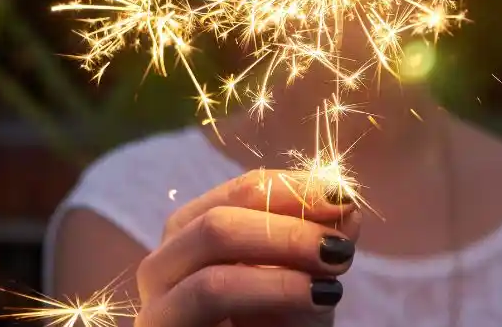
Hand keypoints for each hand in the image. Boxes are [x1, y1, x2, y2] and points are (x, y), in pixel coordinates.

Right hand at [135, 170, 360, 326]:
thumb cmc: (279, 325)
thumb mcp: (308, 278)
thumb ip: (321, 238)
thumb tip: (343, 203)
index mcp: (196, 233)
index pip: (242, 192)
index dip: (294, 188)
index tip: (342, 198)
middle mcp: (165, 265)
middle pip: (215, 225)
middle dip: (286, 231)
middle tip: (337, 248)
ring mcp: (158, 309)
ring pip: (210, 276)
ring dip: (277, 277)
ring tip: (330, 283)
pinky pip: (210, 307)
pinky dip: (268, 296)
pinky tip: (315, 299)